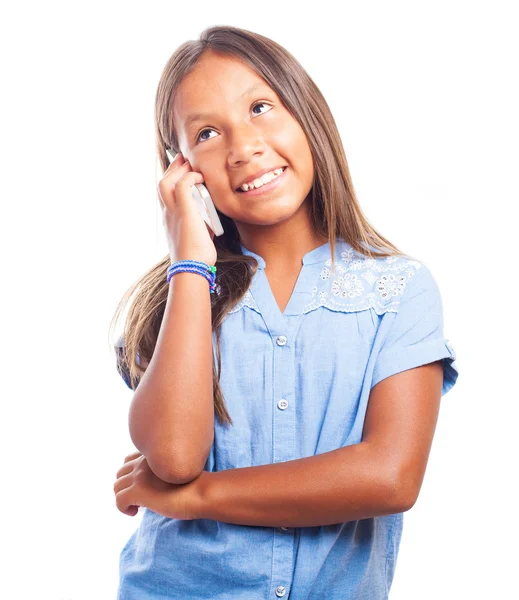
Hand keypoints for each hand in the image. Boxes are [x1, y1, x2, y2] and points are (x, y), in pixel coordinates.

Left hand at [113, 450, 201, 519]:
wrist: (203, 491)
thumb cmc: (195, 485)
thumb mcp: (174, 472)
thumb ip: (160, 472)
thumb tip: (147, 488)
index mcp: (153, 455)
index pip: (129, 460)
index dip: (132, 476)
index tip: (143, 488)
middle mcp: (144, 462)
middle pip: (120, 473)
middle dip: (126, 487)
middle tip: (139, 500)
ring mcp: (140, 476)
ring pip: (116, 486)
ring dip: (124, 498)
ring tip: (138, 507)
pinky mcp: (139, 491)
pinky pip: (118, 500)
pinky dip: (123, 508)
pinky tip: (135, 512)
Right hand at [158, 152, 216, 266]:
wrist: (192, 268)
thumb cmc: (197, 257)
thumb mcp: (198, 235)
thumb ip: (201, 223)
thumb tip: (210, 217)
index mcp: (169, 219)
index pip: (165, 193)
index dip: (173, 179)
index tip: (184, 171)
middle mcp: (167, 213)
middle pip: (162, 183)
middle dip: (173, 168)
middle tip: (185, 159)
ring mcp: (173, 212)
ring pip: (166, 181)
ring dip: (179, 170)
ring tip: (190, 164)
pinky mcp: (184, 212)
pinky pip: (182, 185)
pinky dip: (190, 177)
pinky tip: (199, 177)